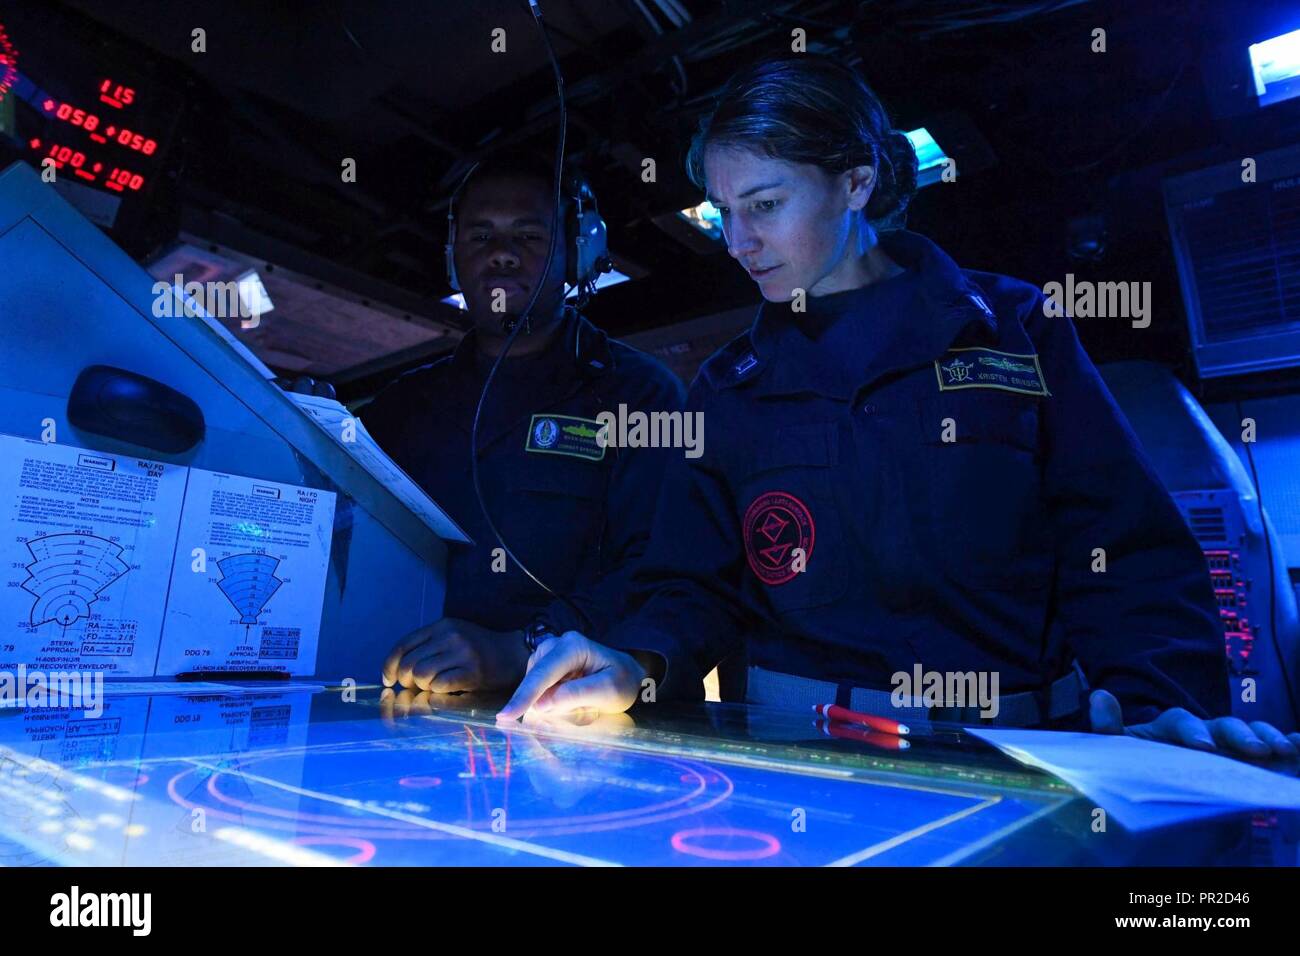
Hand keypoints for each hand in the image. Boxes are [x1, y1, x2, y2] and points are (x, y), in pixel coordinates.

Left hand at [381, 618, 529, 692]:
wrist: (514, 653)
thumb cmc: (478, 649)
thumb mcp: (453, 636)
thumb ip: (427, 646)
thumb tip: (395, 670)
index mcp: (442, 625)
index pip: (403, 645)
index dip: (389, 665)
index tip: (388, 679)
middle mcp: (451, 636)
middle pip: (409, 663)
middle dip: (405, 680)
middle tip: (413, 686)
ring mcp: (462, 653)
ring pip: (421, 675)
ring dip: (421, 686)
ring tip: (431, 686)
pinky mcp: (472, 671)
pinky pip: (439, 685)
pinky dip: (436, 691)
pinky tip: (444, 690)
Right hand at [495, 631, 645, 720]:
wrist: (626, 674)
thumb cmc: (622, 681)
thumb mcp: (610, 690)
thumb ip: (578, 695)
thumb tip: (543, 704)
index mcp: (573, 646)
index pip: (543, 674)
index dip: (524, 696)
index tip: (506, 716)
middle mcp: (556, 645)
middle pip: (534, 680)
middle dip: (537, 704)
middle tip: (568, 719)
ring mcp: (547, 655)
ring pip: (533, 686)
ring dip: (544, 705)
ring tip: (577, 708)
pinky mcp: (544, 667)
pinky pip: (537, 689)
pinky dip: (545, 703)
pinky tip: (567, 706)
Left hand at [1089, 689, 1299, 758]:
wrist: (1158, 798)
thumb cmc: (1139, 769)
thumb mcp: (1119, 754)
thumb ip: (1109, 732)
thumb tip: (1100, 696)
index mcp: (1170, 731)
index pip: (1180, 722)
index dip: (1192, 731)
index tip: (1202, 747)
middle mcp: (1205, 735)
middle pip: (1223, 726)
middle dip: (1240, 735)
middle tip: (1256, 750)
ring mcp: (1230, 748)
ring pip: (1252, 734)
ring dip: (1268, 737)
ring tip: (1282, 750)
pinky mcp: (1251, 764)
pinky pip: (1275, 750)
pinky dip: (1291, 744)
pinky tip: (1298, 747)